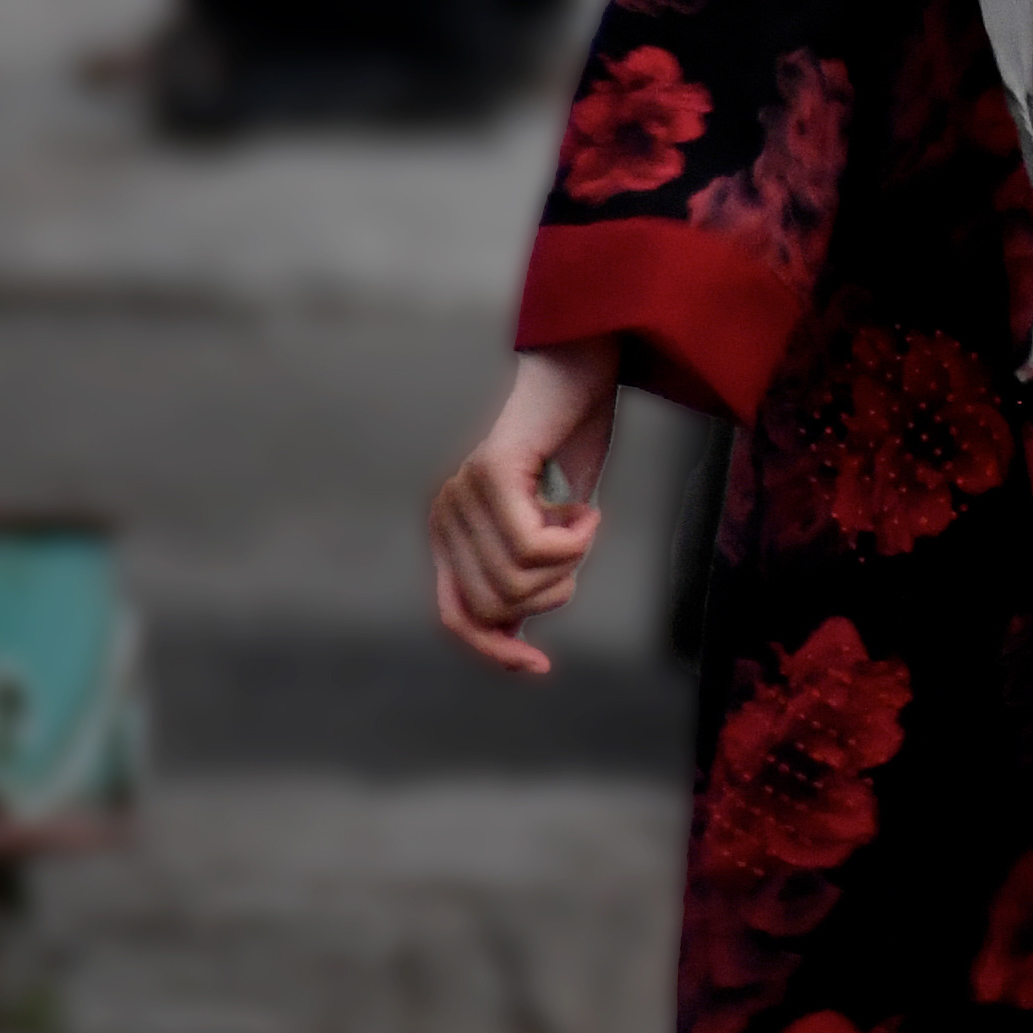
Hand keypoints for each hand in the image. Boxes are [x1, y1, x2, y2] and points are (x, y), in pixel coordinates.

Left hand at [429, 341, 619, 675]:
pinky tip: (587, 507)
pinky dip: (576, 539)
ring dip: (571, 561)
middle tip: (579, 544)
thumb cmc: (572, 439)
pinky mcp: (491, 474)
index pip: (458, 617)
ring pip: (518, 580)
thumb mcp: (551, 521)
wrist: (581, 364)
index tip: (540, 667)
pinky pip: (533, 547)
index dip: (495, 651)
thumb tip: (514, 631)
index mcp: (452, 531)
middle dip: (554, 591)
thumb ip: (526, 568)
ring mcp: (462, 494)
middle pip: (498, 605)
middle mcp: (446, 515)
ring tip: (582, 519)